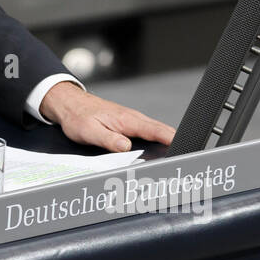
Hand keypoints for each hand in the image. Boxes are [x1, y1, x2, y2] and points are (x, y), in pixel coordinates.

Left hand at [39, 82, 175, 153]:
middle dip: (176, 141)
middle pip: (162, 130)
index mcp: (127, 120)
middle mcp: (133, 118)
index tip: (185, 147)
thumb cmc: (79, 116)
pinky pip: (148, 131)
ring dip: (169, 140)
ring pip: (156, 131)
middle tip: (189, 155)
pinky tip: (161, 148)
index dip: (172, 139)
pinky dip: (158, 138)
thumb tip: (126, 147)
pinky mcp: (128, 124)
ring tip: (179, 155)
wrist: (70, 104)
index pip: (155, 130)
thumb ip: (109, 140)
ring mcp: (132, 120)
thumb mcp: (90, 131)